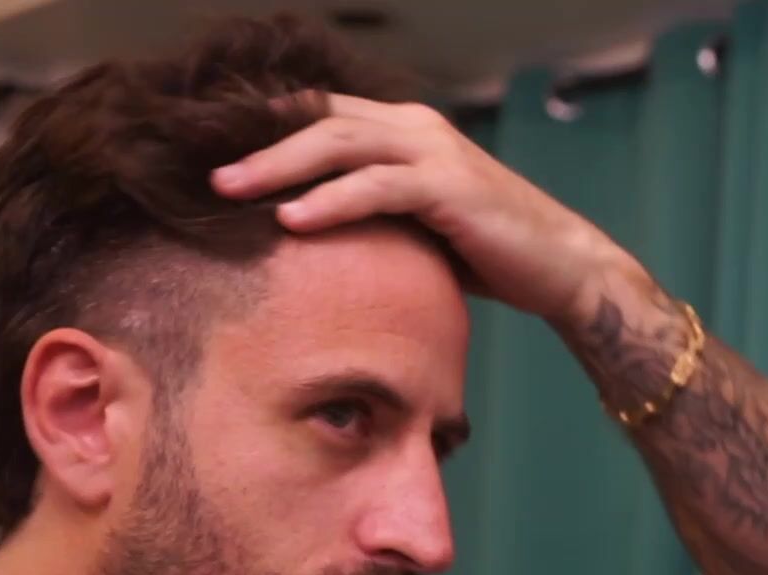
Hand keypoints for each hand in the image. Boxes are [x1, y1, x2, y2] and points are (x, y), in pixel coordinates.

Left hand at [211, 93, 641, 326]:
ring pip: (339, 142)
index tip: (213, 154)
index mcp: (404, 131)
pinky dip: (330, 201)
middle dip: (257, 144)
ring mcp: (433, 152)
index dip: (266, 129)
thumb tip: (304, 234)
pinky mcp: (448, 187)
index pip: (321, 114)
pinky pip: (376, 187)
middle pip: (318, 119)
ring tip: (230, 191)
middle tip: (205, 173)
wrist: (561, 268)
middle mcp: (415, 128)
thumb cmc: (487, 254)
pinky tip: (292, 220)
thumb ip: (369, 214)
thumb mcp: (415, 226)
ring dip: (278, 166)